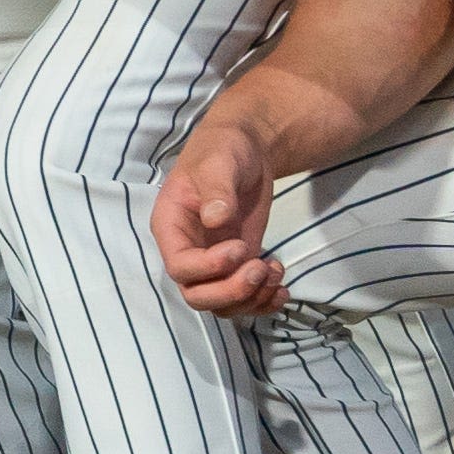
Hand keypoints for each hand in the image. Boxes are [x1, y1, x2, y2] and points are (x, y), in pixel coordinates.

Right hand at [150, 108, 287, 317]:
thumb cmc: (223, 149)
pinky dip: (263, 302)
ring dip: (250, 299)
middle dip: (230, 291)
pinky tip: (282, 287)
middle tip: (259, 269)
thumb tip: (216, 219)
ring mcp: (212, 262)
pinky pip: (242, 299)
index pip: (180, 267)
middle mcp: (187, 251)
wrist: (246, 149)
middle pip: (197, 295)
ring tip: (275, 272)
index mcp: (171, 227)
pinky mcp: (236, 266)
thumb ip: (216, 189)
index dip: (210, 267)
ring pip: (221, 304)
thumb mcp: (218, 163)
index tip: (241, 247)